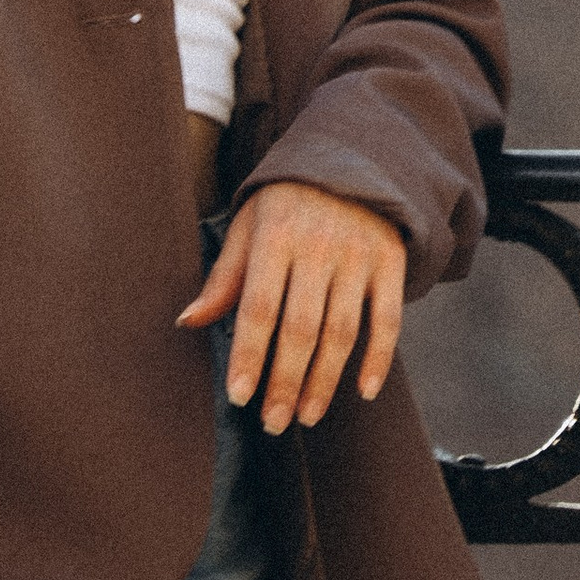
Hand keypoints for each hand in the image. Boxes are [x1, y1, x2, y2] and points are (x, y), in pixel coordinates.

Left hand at [180, 179, 406, 434]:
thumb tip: (189, 321)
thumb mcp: (250, 225)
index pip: (259, 307)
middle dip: (285, 382)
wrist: (352, 156)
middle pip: (301, 328)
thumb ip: (225, 276)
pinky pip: (388, 318)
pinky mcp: (391, 261)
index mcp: (277, 236)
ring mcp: (359, 255)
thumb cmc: (287, 202)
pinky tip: (364, 391)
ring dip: (325, 382)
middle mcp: (320, 246)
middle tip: (273, 423)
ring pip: (342, 332)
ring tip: (307, 416)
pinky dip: (379, 358)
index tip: (240, 397)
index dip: (250, 355)